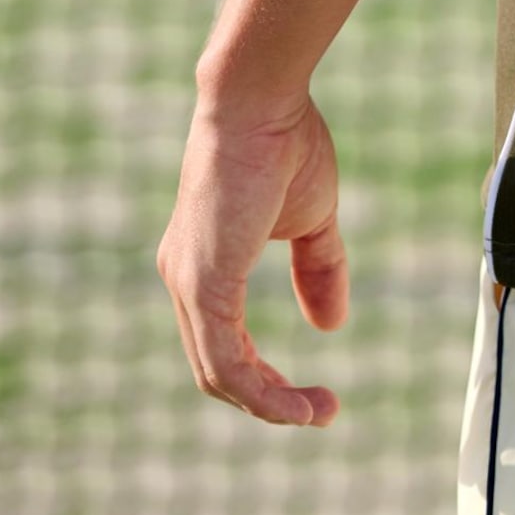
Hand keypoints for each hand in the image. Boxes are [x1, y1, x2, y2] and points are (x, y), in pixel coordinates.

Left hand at [156, 91, 347, 424]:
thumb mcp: (312, 218)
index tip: (313, 395)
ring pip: (219, 374)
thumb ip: (318, 270)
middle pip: (217, 370)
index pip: (224, 344)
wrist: (262, 101)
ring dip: (270, 404)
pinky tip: (296, 404)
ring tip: (317, 413)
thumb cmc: (284, 143)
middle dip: (270, 400)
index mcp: (204, 264)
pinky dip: (261, 391)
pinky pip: (225, 361)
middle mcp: (184, 279)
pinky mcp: (203, 284)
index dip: (266, 377)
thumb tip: (330, 325)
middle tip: (320, 411)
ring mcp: (188, 283)